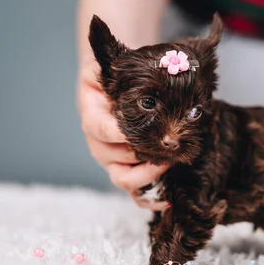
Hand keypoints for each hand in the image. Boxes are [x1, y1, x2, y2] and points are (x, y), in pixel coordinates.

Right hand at [77, 64, 168, 209]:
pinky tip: (168, 198)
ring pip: (124, 178)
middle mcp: (100, 143)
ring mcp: (113, 160)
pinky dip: (149, 198)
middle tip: (169, 145)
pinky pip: (134, 191)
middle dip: (142, 154)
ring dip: (148, 175)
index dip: (119, 133)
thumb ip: (109, 71)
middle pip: (115, 158)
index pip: (101, 129)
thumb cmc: (113, 76)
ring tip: (170, 163)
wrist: (115, 87)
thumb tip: (125, 71)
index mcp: (93, 117)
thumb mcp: (104, 67)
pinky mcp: (127, 170)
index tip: (141, 130)